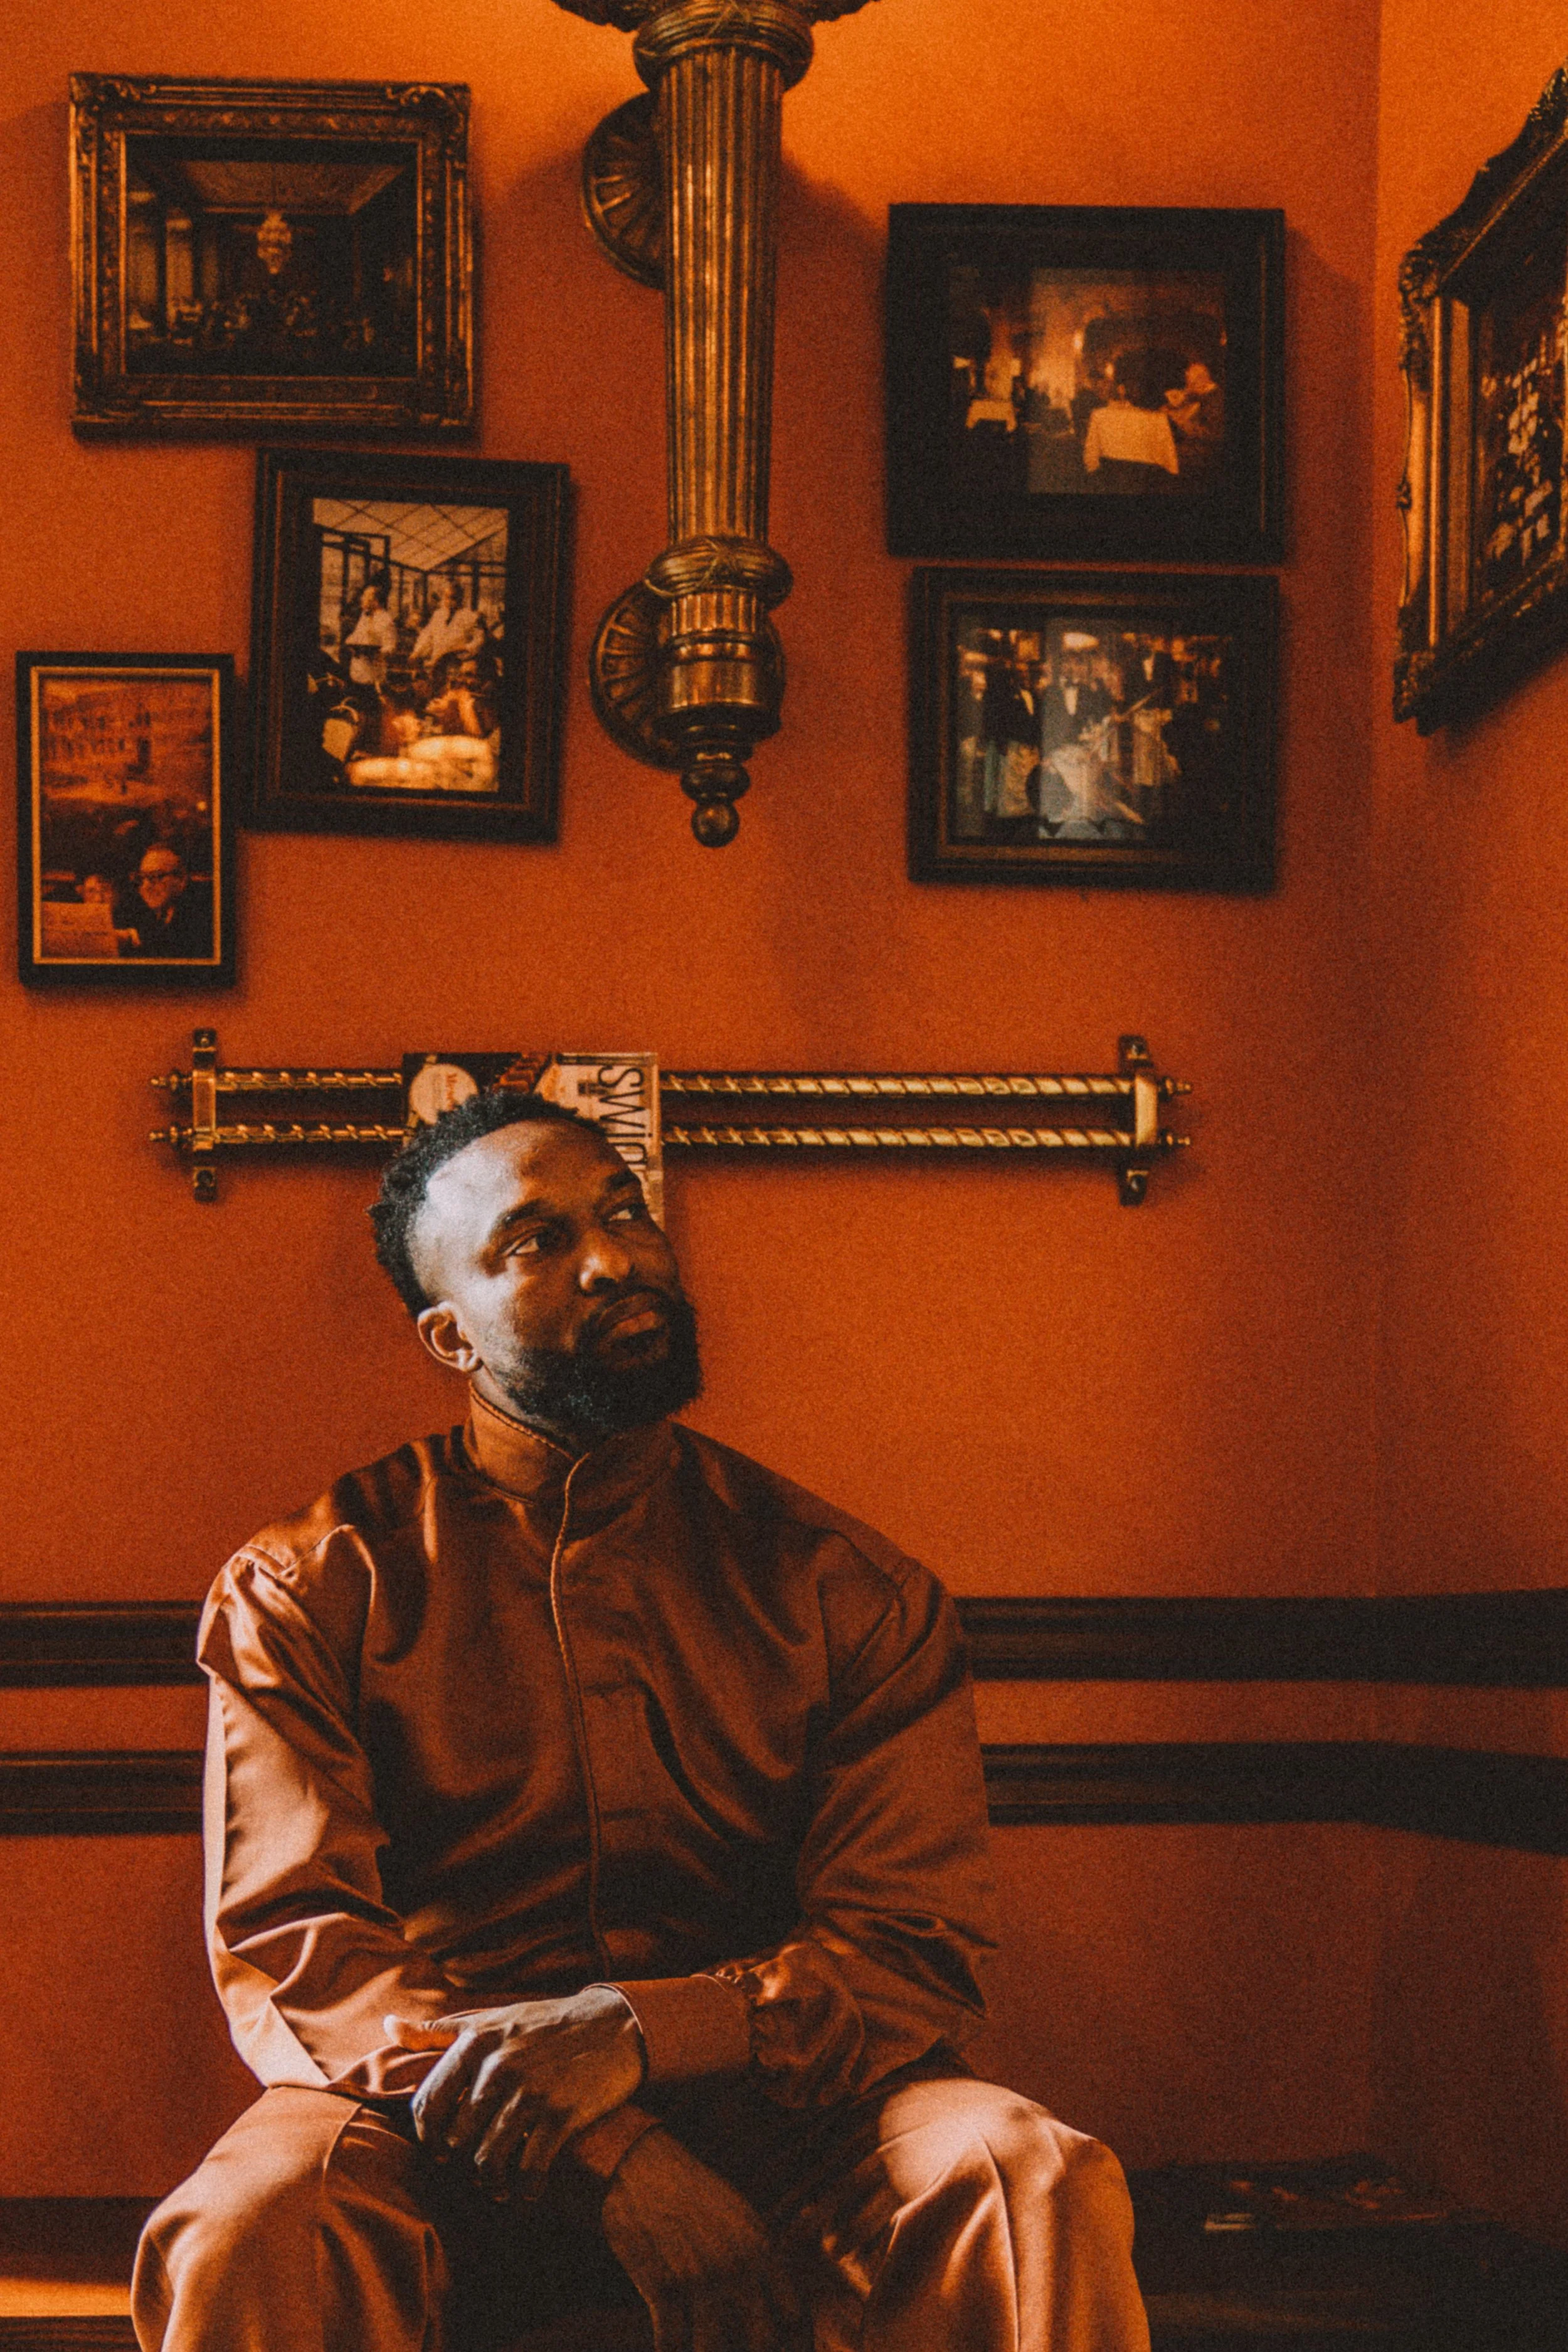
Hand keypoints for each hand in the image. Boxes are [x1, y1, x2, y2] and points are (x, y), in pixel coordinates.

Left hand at [387, 1985, 644, 2199]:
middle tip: (471, 2169)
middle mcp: (498, 2065)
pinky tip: (527, 2193)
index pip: (429, 2103)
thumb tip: (387, 2027)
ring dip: (490, 2182)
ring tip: (497, 2186)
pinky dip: (525, 2190)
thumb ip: (436, 2030)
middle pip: (457, 2137)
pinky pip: (529, 2168)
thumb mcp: (488, 2018)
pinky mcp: (560, 2113)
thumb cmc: (543, 2024)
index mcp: (475, 2041)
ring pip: (488, 2157)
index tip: (438, 2149)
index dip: (428, 2136)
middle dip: (460, 2162)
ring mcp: (530, 2090)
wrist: (613, 2025)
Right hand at [600, 2126, 807, 2351]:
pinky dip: (669, 2350)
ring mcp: (700, 2278)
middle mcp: (737, 2267)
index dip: (794, 2344)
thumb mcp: (740, 2218)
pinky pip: (671, 2343)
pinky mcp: (662, 2285)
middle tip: (735, 2346)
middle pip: (763, 2340)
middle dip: (752, 2351)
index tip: (781, 2349)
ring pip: (712, 2350)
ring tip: (697, 2347)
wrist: (642, 2167)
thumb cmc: (694, 2195)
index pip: (794, 2314)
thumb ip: (760, 2260)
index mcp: (762, 2249)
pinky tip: (668, 2347)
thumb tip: (777, 2304)